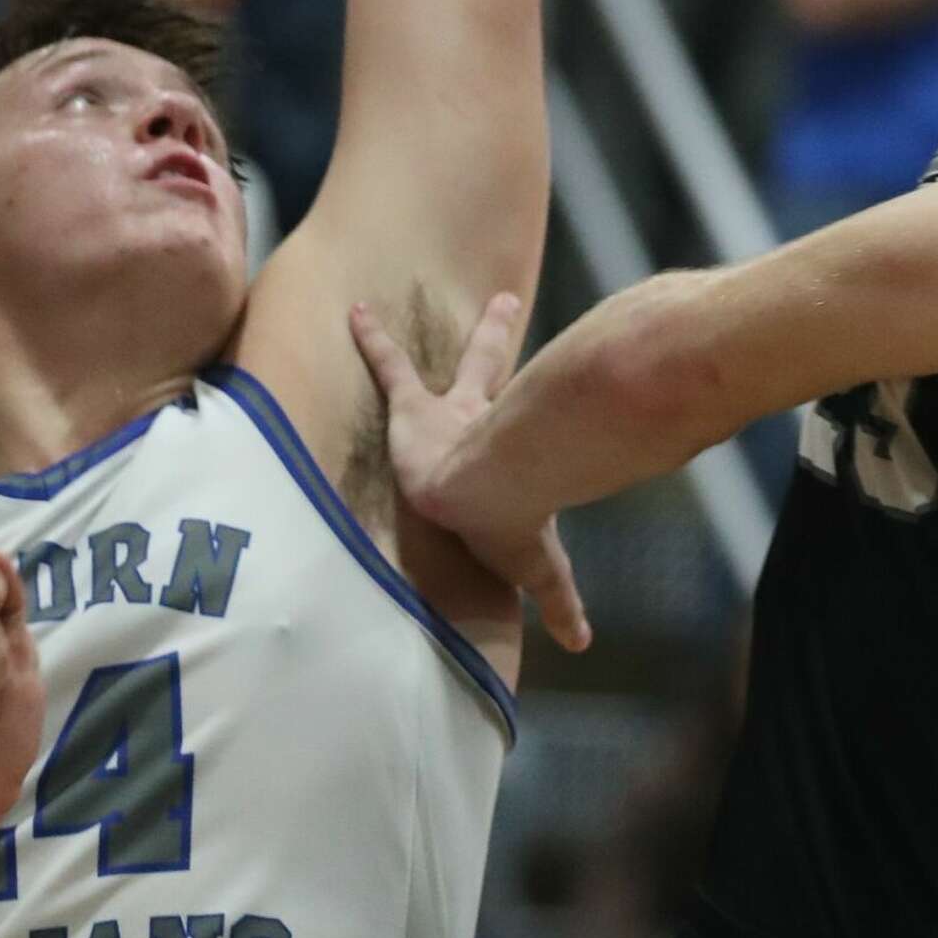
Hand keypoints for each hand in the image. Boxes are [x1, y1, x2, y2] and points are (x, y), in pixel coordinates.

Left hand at [349, 293, 591, 652]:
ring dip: (459, 326)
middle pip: (491, 368)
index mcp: (507, 454)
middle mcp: (482, 419)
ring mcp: (451, 410)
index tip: (553, 396)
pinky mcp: (414, 409)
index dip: (530, 421)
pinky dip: (372, 337)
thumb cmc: (508, 530)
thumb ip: (557, 601)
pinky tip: (352, 310)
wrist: (485, 496)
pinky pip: (391, 365)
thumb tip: (584, 644)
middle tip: (506, 301)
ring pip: (455, 356)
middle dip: (499, 335)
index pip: (518, 432)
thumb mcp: (536, 570)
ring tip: (455, 293)